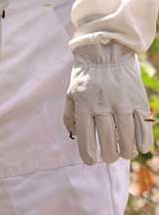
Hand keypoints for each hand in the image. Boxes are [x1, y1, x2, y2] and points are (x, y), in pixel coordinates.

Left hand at [64, 41, 154, 164]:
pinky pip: (142, 125)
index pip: (86, 136)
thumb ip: (70, 114)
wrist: (106, 53)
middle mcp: (102, 106)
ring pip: (126, 135)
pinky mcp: (137, 100)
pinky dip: (143, 140)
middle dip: (109, 154)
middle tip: (109, 158)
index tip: (91, 161)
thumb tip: (74, 134)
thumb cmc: (86, 76)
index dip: (88, 153)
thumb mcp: (71, 93)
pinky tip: (140, 147)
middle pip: (107, 138)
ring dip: (126, 150)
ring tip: (124, 154)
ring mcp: (122, 103)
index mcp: (83, 105)